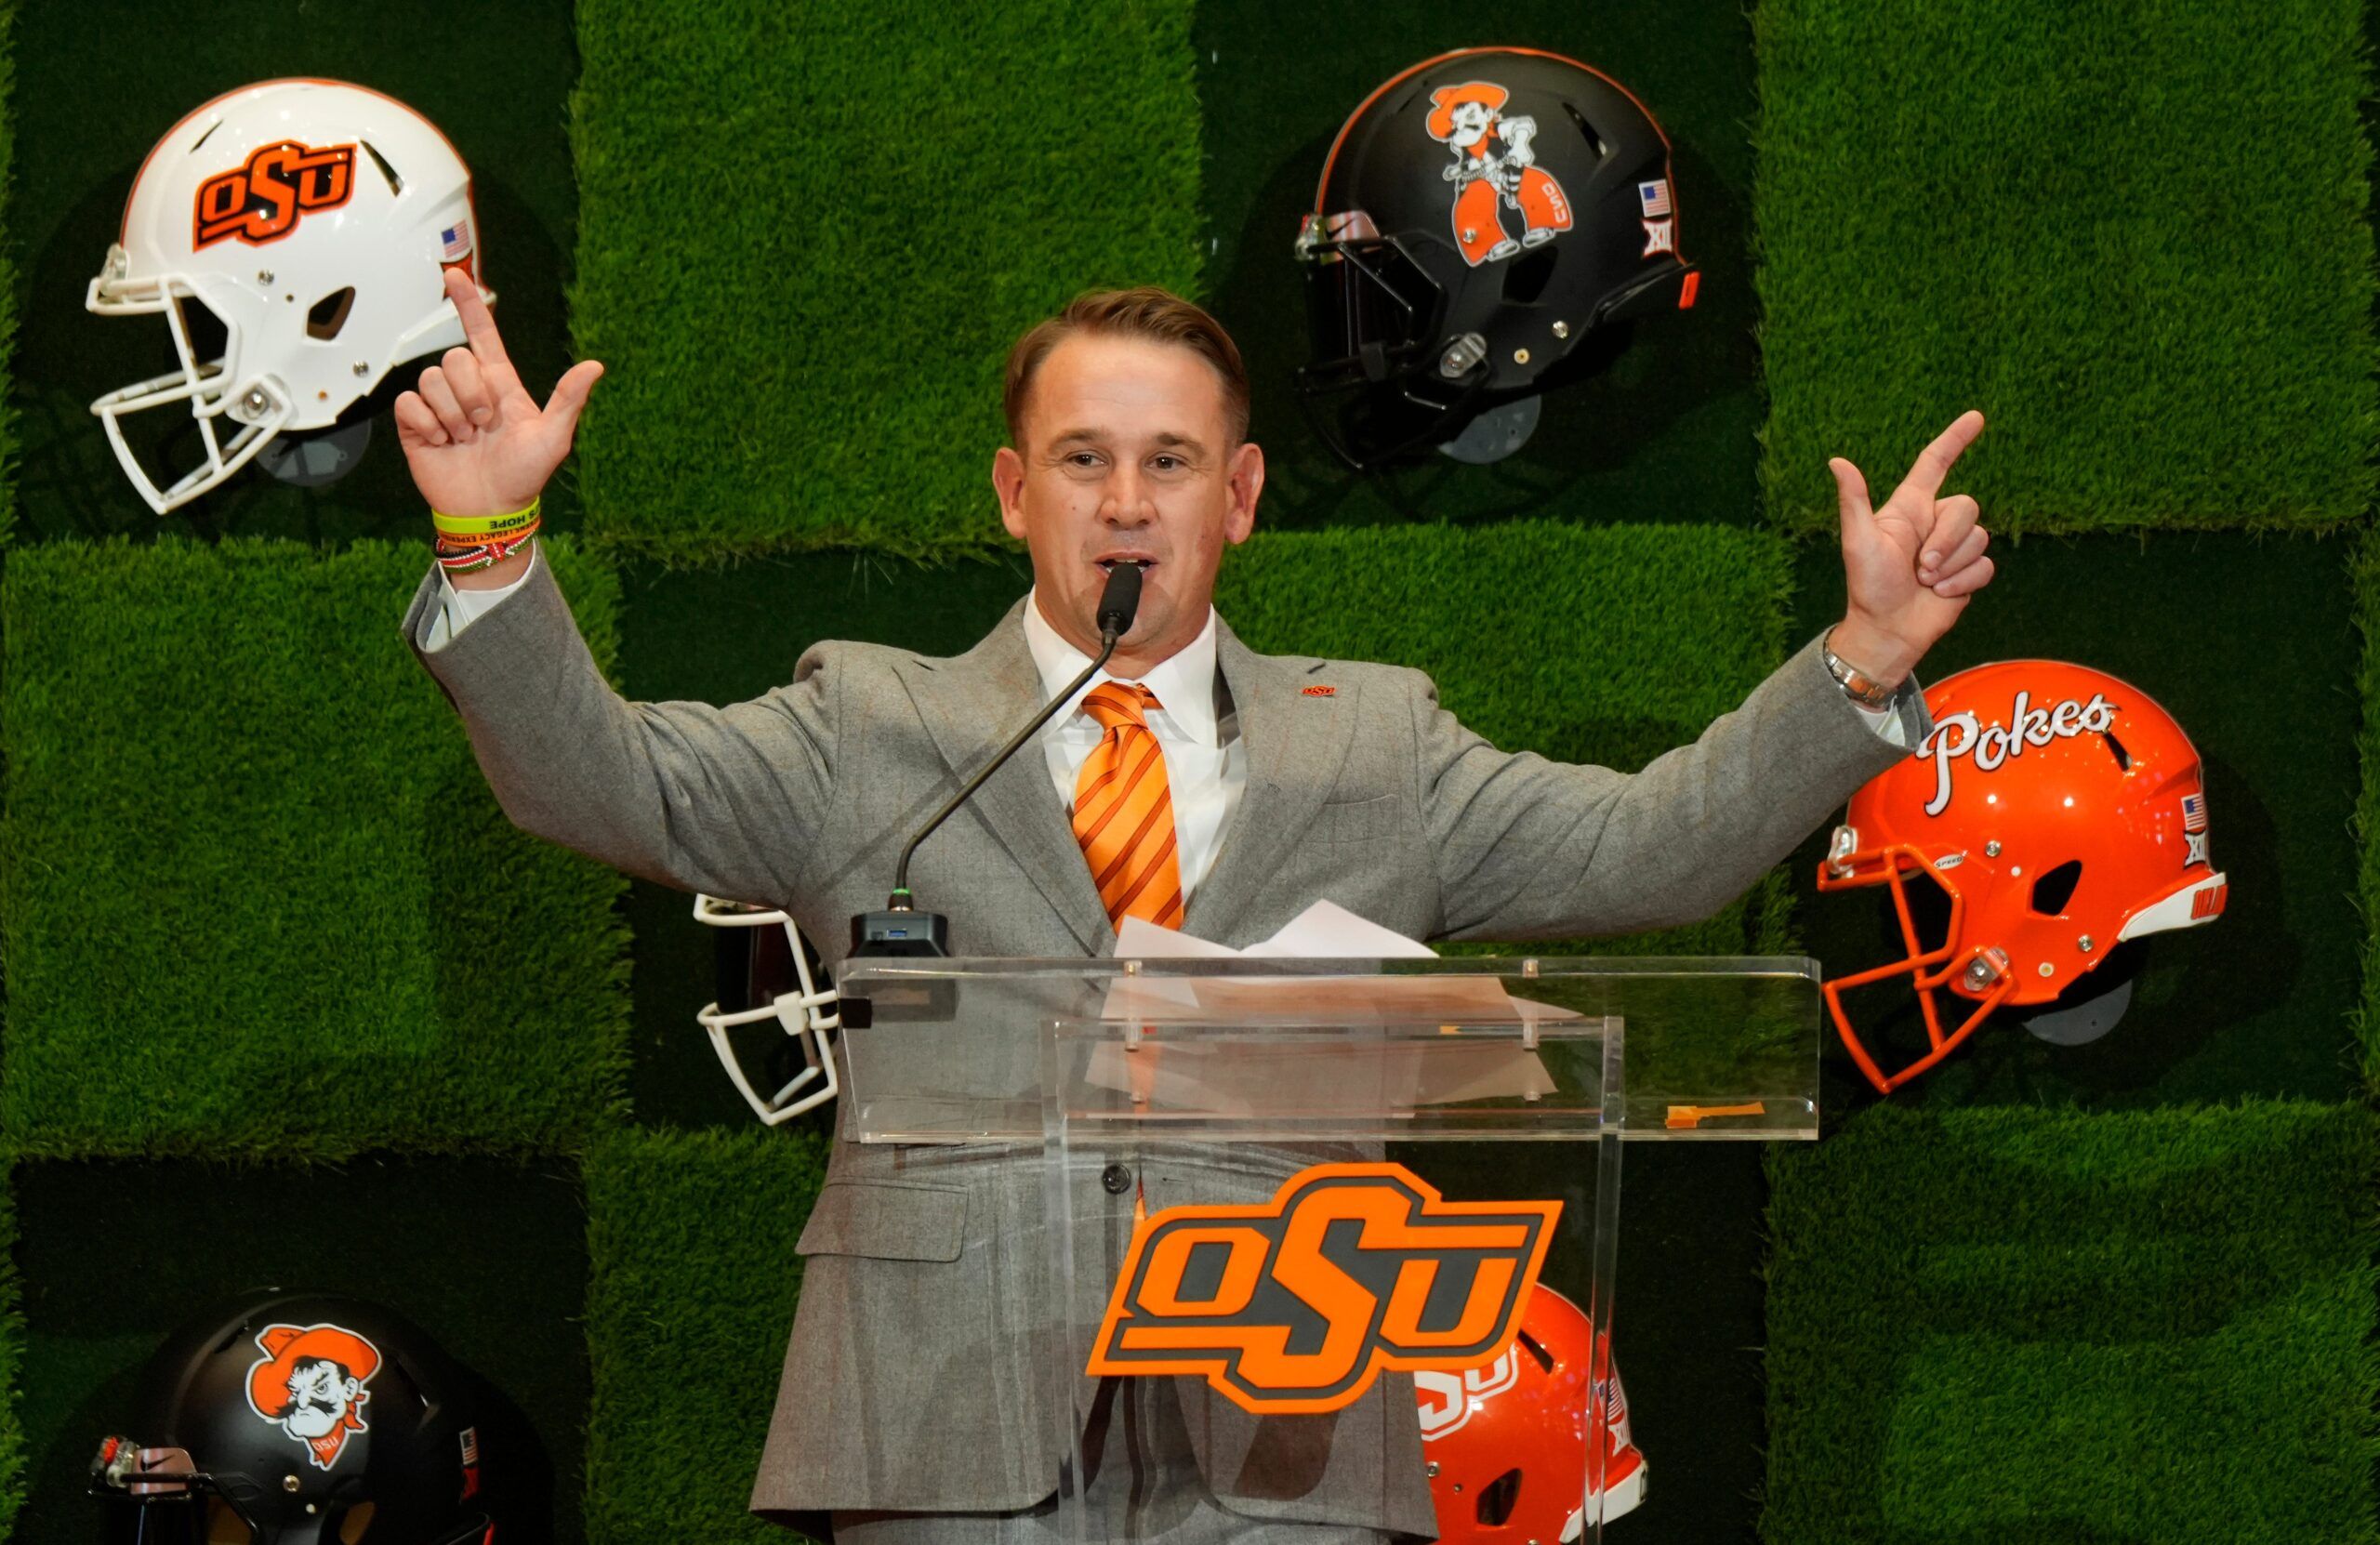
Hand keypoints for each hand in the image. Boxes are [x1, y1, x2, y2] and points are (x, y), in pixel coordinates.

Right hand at [393, 267, 604, 516]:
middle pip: (454, 358)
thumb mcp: (554, 438)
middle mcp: (469, 389)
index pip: (482, 334)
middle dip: (470, 393)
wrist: (488, 510)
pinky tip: (442, 443)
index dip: (468, 305)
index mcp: (500, 384)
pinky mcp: (415, 423)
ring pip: (431, 379)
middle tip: (483, 425)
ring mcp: (441, 405)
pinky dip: (426, 424)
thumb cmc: (524, 476)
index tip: (453, 275)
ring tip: (464, 438)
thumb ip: (569, 399)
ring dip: (450, 413)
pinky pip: (409, 403)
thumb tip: (595, 366)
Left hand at [1827, 409, 1993, 684]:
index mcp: (1909, 508)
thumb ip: (1854, 500)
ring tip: (1925, 582)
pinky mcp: (1967, 573)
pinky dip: (1963, 582)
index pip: (1935, 464)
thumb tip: (1836, 460)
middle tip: (1920, 566)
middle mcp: (1934, 523)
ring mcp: (1953, 548)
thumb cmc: (1868, 586)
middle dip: (1946, 539)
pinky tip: (1941, 594)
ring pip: (1979, 537)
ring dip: (1951, 565)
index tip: (1976, 418)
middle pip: (1967, 506)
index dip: (1954, 440)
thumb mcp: (1858, 541)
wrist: (1886, 630)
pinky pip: (1985, 565)